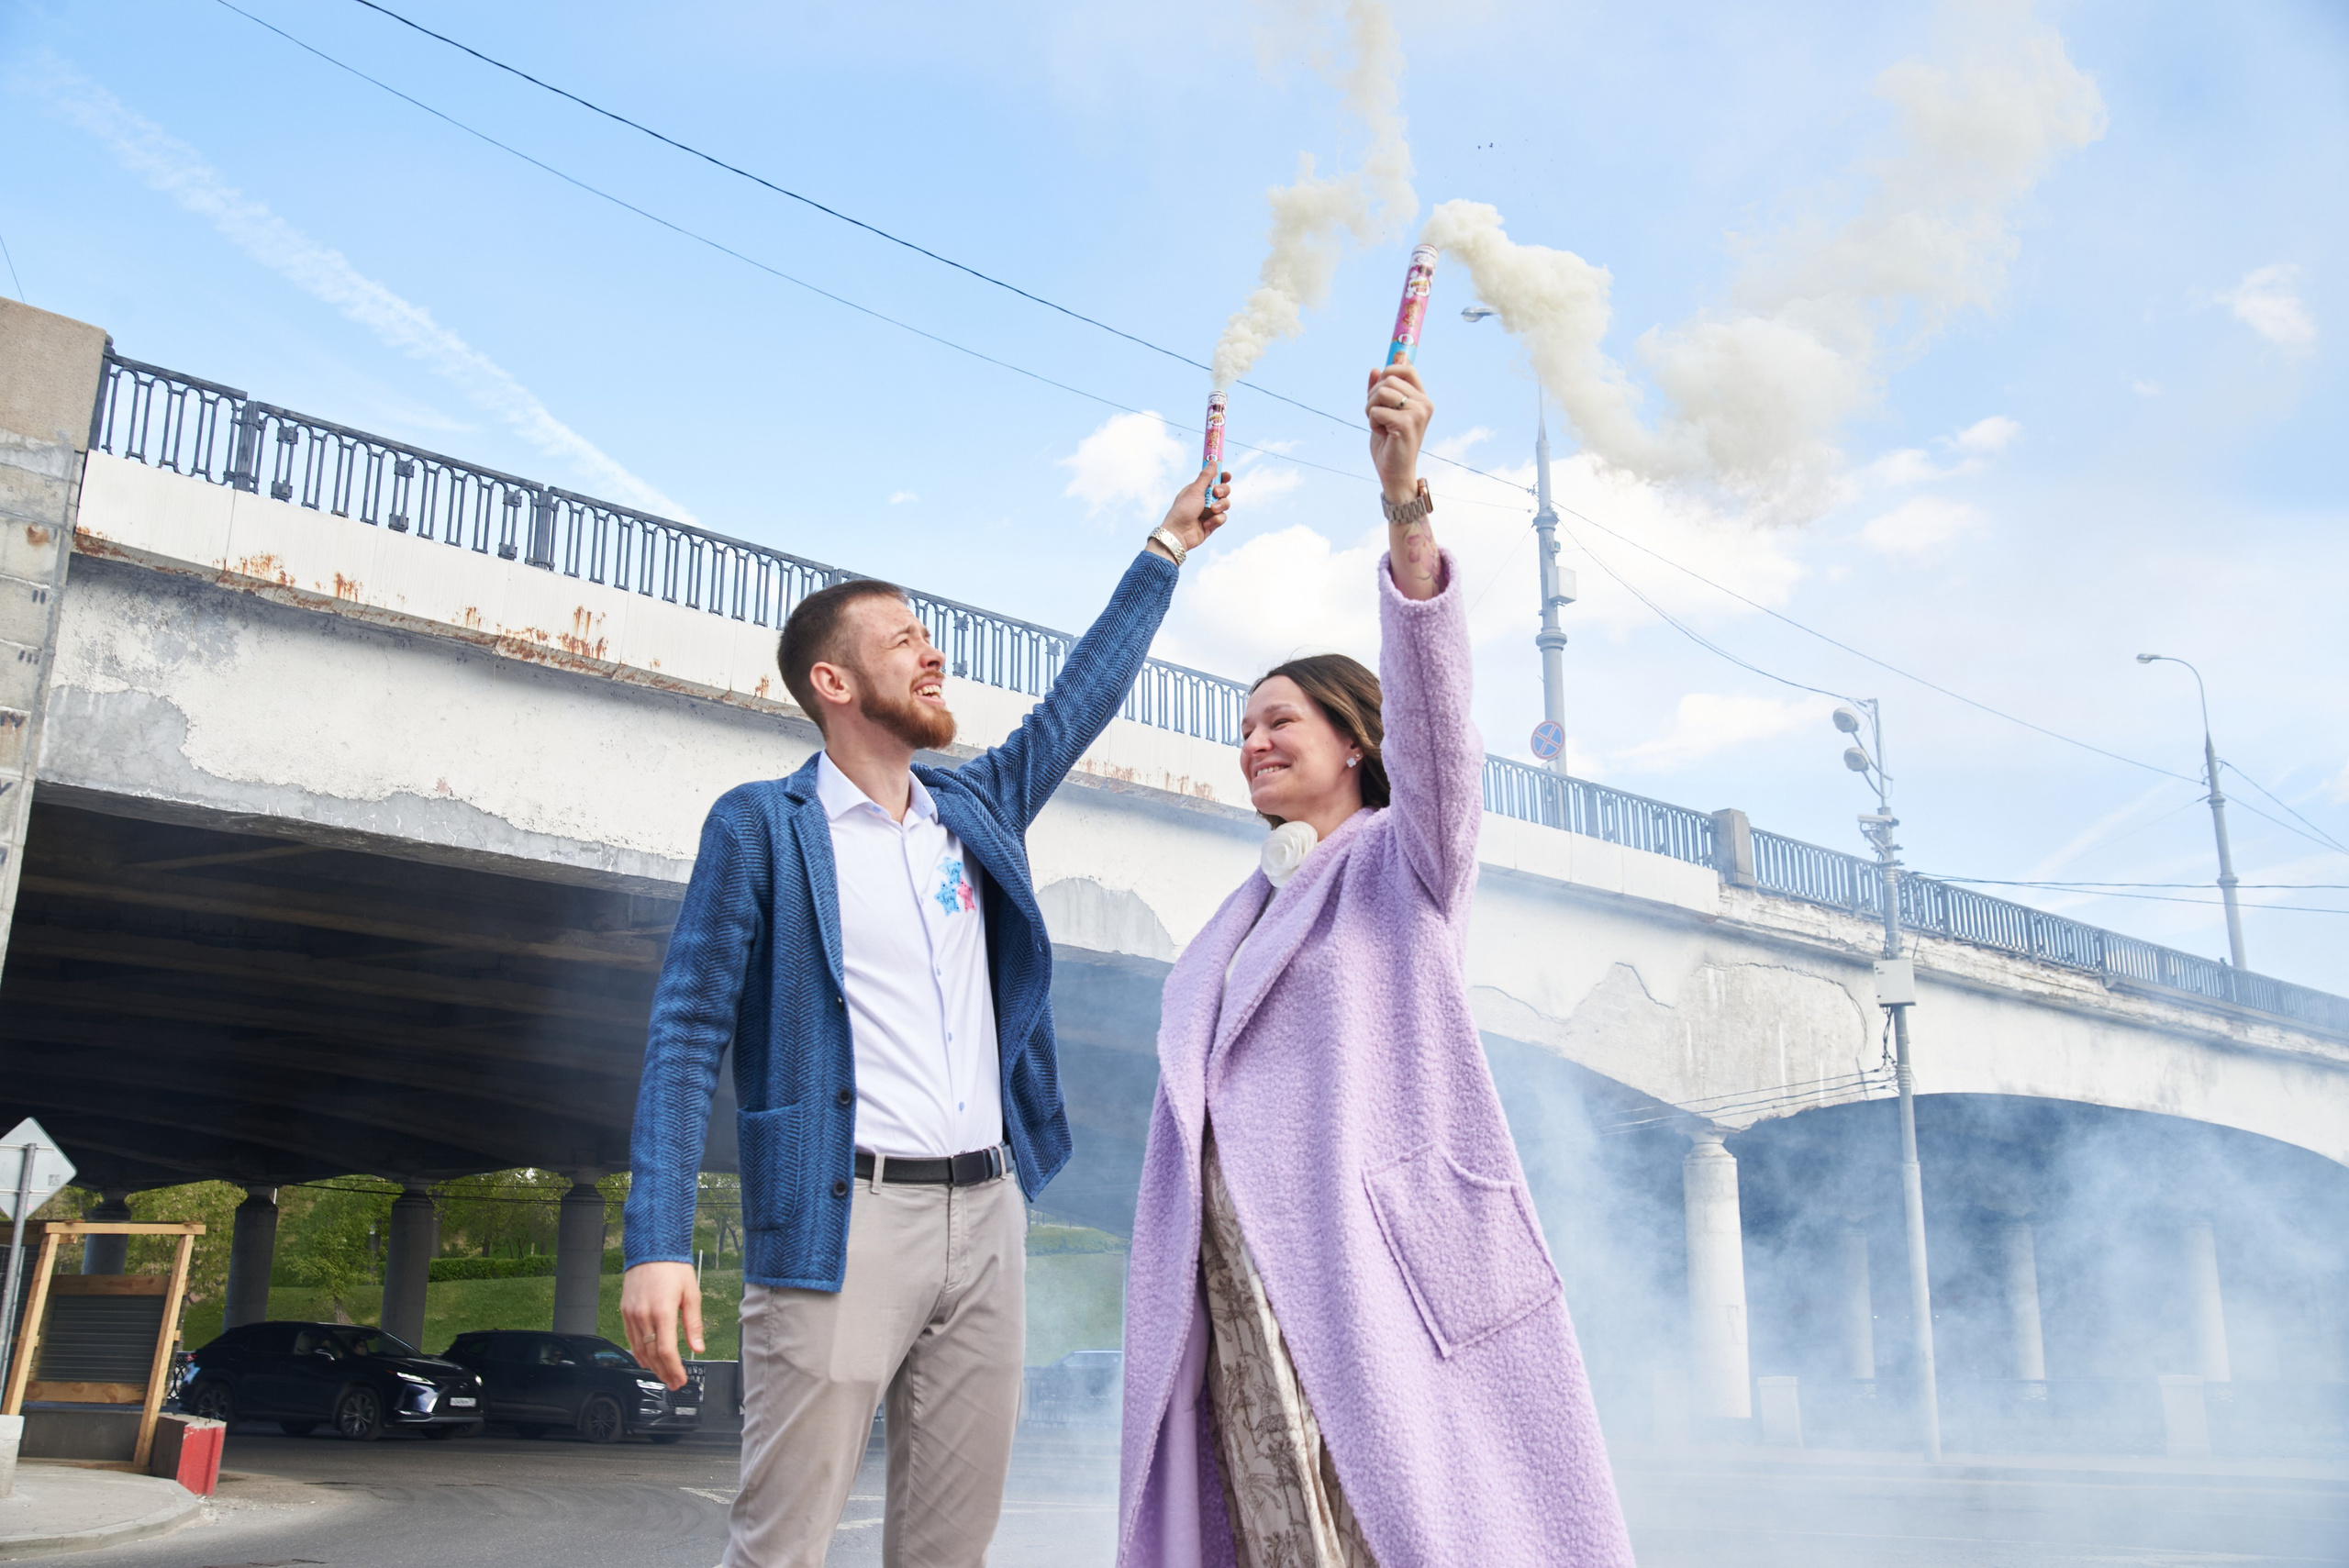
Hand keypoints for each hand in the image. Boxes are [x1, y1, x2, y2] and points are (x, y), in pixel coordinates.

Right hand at [620, 1261, 703, 1389]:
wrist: (651, 1249)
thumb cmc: (673, 1268)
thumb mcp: (691, 1293)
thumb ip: (694, 1324)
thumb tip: (698, 1347)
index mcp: (662, 1311)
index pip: (666, 1351)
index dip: (673, 1369)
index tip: (680, 1379)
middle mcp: (643, 1315)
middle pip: (652, 1355)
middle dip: (664, 1372)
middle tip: (674, 1383)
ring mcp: (631, 1314)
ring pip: (639, 1349)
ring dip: (651, 1366)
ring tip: (663, 1375)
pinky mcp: (625, 1311)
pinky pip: (631, 1339)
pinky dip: (639, 1353)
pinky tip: (647, 1360)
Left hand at [1147, 466, 1230, 560]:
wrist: (1179, 534)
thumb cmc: (1183, 511)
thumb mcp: (1194, 491)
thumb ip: (1206, 477)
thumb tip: (1213, 461)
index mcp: (1198, 489)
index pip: (1214, 479)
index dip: (1222, 477)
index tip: (1227, 476)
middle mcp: (1205, 499)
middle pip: (1224, 490)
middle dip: (1223, 491)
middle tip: (1217, 493)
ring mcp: (1210, 511)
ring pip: (1225, 504)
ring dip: (1220, 506)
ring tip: (1212, 511)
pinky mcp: (1213, 523)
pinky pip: (1222, 517)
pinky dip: (1216, 520)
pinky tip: (1206, 524)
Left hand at [1366, 362, 1431, 502]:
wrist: (1395, 473)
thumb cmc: (1389, 444)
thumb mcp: (1382, 412)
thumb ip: (1379, 391)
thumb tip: (1375, 369)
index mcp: (1422, 399)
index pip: (1407, 369)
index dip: (1388, 372)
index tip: (1378, 390)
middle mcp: (1424, 403)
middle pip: (1388, 378)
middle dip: (1372, 396)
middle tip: (1377, 416)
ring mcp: (1418, 413)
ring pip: (1381, 392)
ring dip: (1371, 409)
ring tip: (1379, 425)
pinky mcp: (1406, 423)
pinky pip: (1377, 410)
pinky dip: (1372, 422)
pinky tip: (1382, 434)